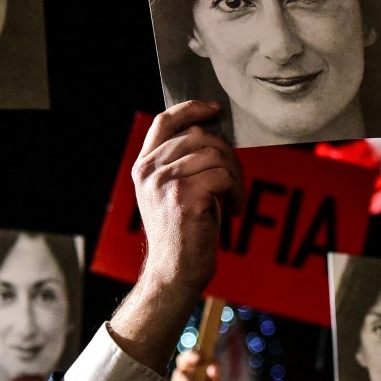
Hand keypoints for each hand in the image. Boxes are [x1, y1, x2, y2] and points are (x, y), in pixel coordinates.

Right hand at [131, 100, 243, 297]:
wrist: (174, 271)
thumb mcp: (168, 191)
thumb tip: (208, 130)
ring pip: (215, 154)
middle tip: (234, 180)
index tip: (214, 110)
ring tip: (234, 198)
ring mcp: (165, 183)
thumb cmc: (180, 231)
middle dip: (227, 154)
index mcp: (143, 166)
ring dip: (234, 176)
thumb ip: (179, 161)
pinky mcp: (185, 197)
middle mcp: (150, 171)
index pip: (164, 121)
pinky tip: (233, 210)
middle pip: (199, 136)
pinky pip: (223, 175)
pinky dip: (236, 192)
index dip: (190, 109)